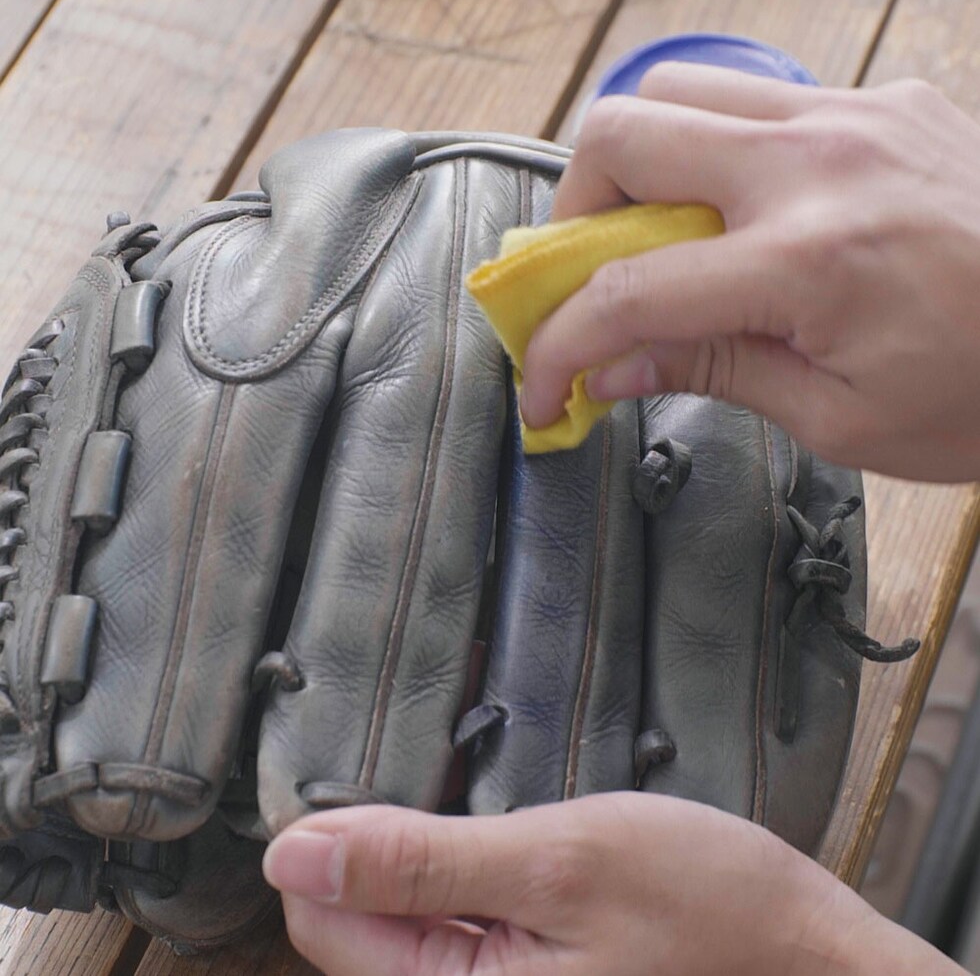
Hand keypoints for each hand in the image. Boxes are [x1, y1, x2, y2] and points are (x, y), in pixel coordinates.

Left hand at [262, 792, 955, 974]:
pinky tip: (497, 847)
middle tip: (446, 791)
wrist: (802, 953)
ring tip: (475, 811)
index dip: (333, 840)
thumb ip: (420, 862)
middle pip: (362, 928)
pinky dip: (460, 879)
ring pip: (409, 925)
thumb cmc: (703, 908)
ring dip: (424, 859)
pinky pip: (458, 931)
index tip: (365, 775)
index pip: (327, 923)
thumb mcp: (557, 860)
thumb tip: (294, 853)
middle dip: (386, 846)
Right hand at [519, 66, 979, 481]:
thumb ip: (713, 372)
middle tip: (585, 275)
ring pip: (682, 92)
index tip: (546, 383)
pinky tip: (737, 214)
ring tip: (653, 238)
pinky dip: (712, 154)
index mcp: (807, 262)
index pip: (628, 292)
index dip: (562, 345)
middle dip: (574, 213)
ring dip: (637, 166)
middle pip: (625, 134)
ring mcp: (852, 117)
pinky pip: (756, 102)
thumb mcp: (838, 418)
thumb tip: (616, 368)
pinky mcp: (881, 103)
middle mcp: (819, 164)